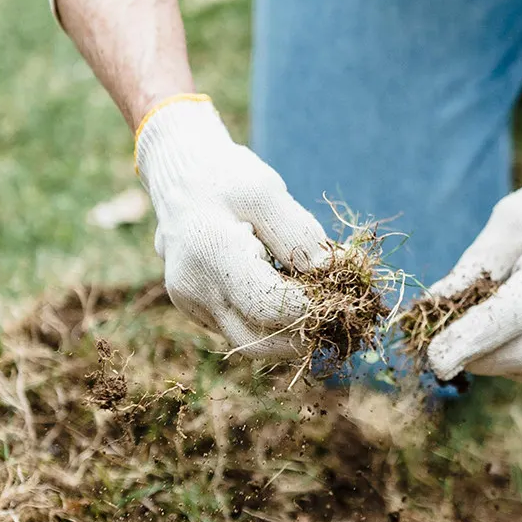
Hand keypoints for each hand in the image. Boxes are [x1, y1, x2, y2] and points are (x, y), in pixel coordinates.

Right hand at [135, 96, 329, 359]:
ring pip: (250, 342)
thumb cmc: (225, 178)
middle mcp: (195, 289)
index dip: (311, 308)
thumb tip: (331, 273)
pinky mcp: (198, 310)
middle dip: (304, 335)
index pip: (269, 306)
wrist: (179, 178)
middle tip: (339, 313)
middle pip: (259, 342)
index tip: (342, 293)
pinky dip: (271, 323)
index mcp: (211, 255)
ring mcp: (192, 305)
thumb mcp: (266, 191)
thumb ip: (299, 234)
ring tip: (322, 305)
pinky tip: (294, 295)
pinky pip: (240, 328)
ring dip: (289, 334)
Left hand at [427, 139, 521, 384]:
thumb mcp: (509, 221)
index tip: (434, 357)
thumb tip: (430, 308)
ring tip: (475, 333)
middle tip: (443, 344)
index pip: (515, 313)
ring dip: (493, 360)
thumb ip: (474, 266)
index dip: (472, 338)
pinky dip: (516, 362)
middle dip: (476, 355)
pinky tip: (506, 336)